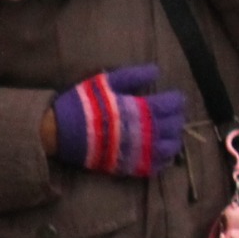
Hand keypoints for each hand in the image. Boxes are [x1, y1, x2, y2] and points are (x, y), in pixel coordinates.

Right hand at [50, 64, 185, 177]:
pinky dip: (163, 159)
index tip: (175, 97)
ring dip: (173, 139)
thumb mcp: (106, 82)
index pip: (171, 105)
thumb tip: (156, 71)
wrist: (62, 132)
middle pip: (174, 126)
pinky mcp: (130, 166)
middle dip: (176, 118)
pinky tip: (159, 151)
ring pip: (170, 149)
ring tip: (168, 132)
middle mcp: (145, 132)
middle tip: (172, 113)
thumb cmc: (84, 104)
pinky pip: (156, 167)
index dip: (177, 100)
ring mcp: (139, 152)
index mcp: (141, 109)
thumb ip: (133, 76)